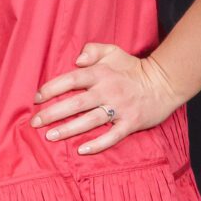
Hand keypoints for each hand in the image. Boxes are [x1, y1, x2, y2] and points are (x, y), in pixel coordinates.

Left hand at [31, 42, 185, 154]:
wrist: (165, 83)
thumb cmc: (132, 68)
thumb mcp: (113, 51)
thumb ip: (92, 50)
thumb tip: (76, 60)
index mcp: (100, 73)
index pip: (71, 80)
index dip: (51, 88)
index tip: (36, 98)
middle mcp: (108, 91)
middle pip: (76, 103)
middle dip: (53, 113)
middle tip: (35, 122)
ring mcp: (120, 108)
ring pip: (90, 121)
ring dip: (68, 129)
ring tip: (49, 136)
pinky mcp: (131, 123)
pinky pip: (112, 136)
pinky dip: (98, 145)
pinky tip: (81, 150)